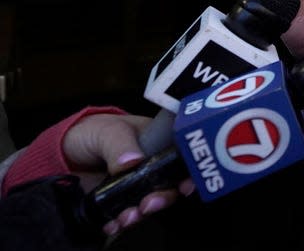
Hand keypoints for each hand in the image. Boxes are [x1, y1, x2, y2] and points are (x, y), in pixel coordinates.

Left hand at [62, 113, 193, 236]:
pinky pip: (124, 218)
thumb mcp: (107, 131)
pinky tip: (112, 223)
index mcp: (158, 144)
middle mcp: (152, 168)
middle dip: (164, 198)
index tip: (185, 184)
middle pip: (169, 185)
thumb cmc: (92, 133)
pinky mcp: (117, 204)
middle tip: (150, 203)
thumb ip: (120, 143)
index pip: (181, 158)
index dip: (188, 172)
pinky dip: (120, 224)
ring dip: (142, 213)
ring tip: (128, 216)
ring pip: (149, 204)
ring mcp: (135, 188)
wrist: (63, 155)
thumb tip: (132, 161)